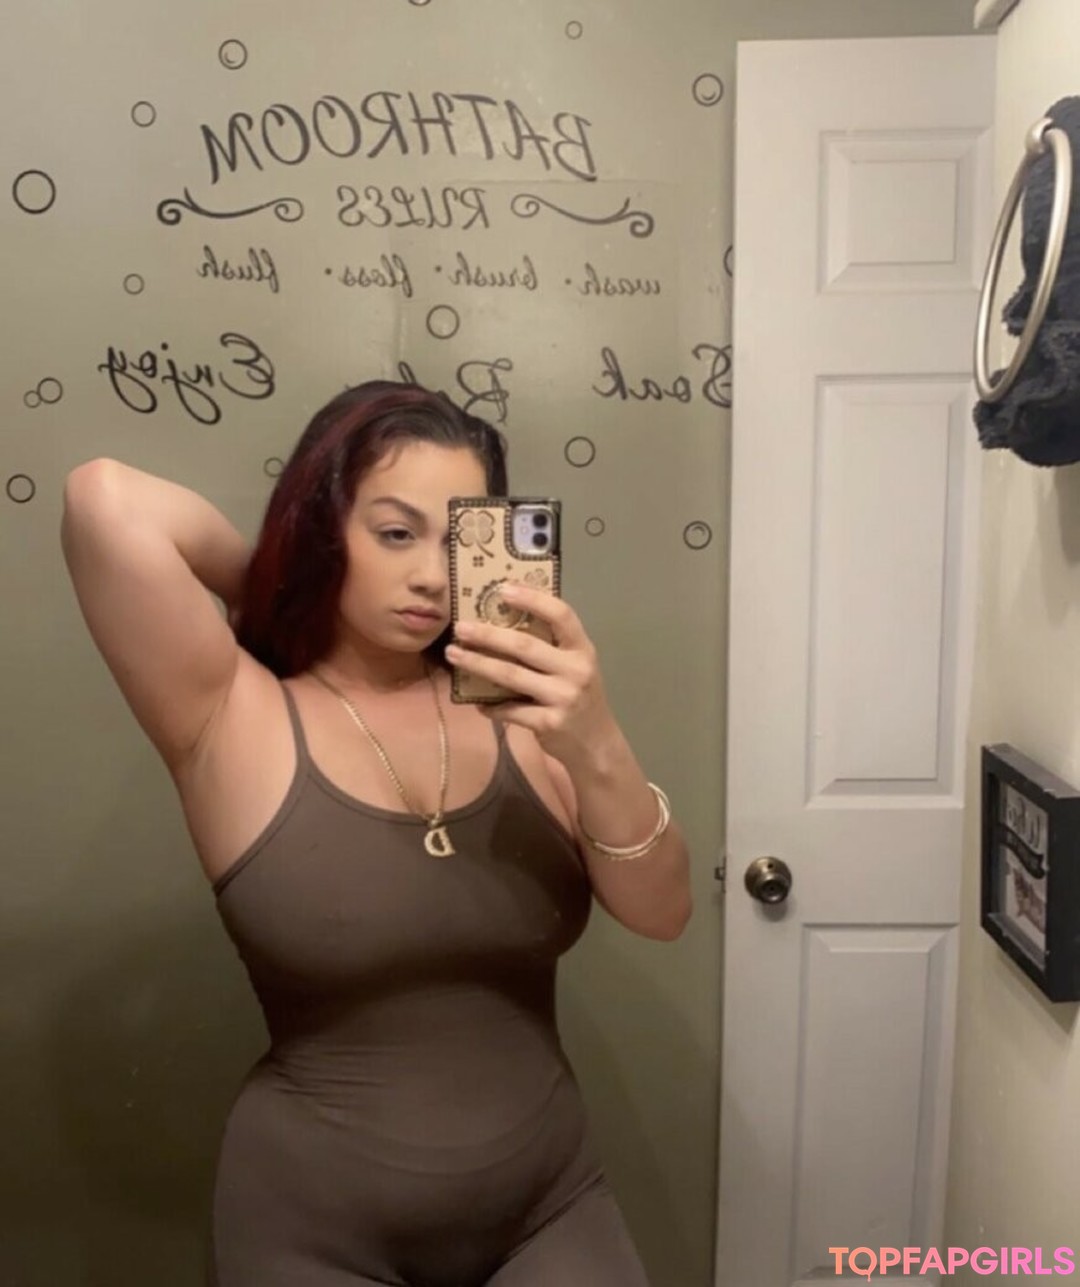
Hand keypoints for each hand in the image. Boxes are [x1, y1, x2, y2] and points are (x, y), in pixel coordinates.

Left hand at [444, 583, 617, 765]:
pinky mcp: (549, 723)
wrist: (596, 744)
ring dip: (478, 663)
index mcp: (582, 649)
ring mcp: (563, 697)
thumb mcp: (575, 666)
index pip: (561, 615)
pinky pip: (510, 710)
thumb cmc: (579, 696)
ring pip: (511, 675)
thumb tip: (502, 619)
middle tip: (460, 627)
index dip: (533, 599)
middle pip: (525, 645)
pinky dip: (490, 705)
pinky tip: (475, 702)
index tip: (503, 588)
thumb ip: (551, 646)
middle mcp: (576, 670)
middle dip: (488, 635)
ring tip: (453, 654)